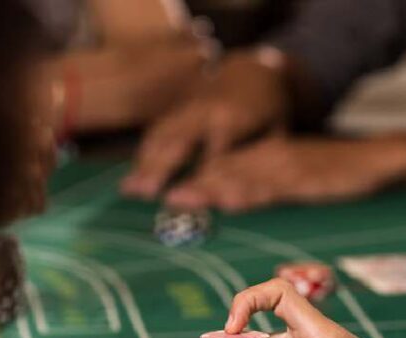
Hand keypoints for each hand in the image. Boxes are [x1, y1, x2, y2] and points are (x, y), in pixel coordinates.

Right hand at [121, 51, 289, 198]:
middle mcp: (206, 112)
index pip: (215, 154)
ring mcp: (188, 108)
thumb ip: (262, 156)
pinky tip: (133, 174)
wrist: (253, 69)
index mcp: (234, 119)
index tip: (185, 200)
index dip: (200, 177)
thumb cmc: (271, 108)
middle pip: (179, 142)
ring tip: (129, 189)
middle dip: (161, 167)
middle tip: (145, 193)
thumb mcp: (277, 131)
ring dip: (144, 161)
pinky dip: (144, 152)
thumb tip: (251, 187)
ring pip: (162, 135)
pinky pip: (157, 129)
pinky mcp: (178, 108)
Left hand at [163, 137, 405, 212]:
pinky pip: (270, 187)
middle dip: (194, 184)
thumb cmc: (340, 173)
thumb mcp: (301, 178)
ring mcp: (286, 165)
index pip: (225, 164)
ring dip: (209, 188)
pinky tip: (228, 201)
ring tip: (181, 199)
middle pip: (225, 169)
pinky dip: (246, 194)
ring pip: (240, 176)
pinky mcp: (303, 178)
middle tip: (162, 199)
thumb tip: (242, 201)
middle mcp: (271, 155)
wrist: (375, 160)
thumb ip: (272, 187)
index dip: (197, 179)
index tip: (170, 194)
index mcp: (269, 154)